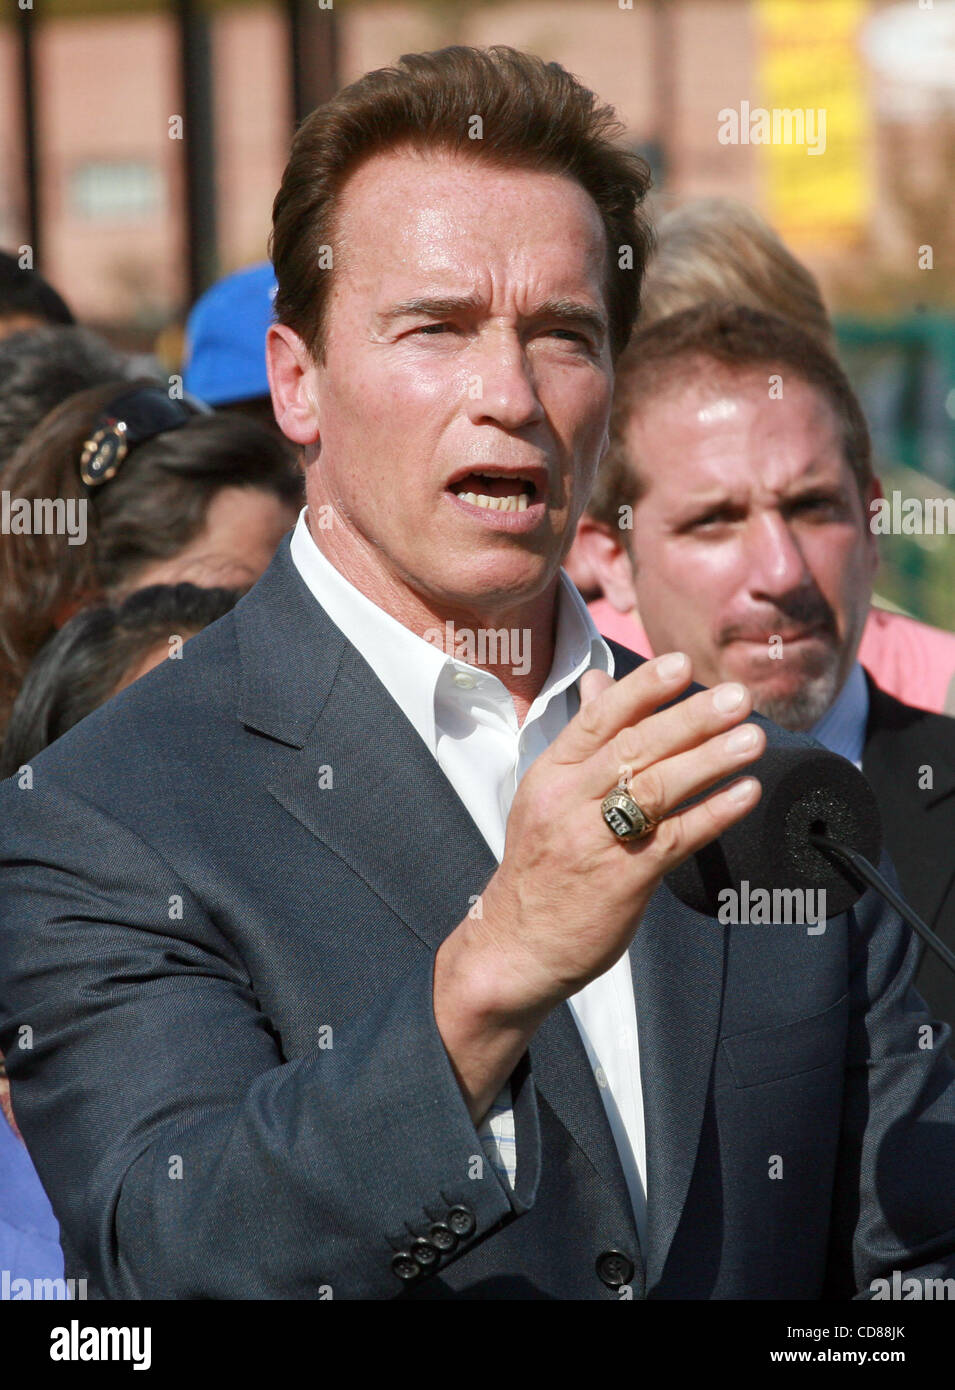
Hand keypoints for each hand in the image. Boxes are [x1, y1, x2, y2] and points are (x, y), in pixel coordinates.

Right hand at [469, 651, 764, 1011]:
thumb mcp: (545, 794)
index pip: (597, 720)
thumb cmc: (540, 865)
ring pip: (658, 788)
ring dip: (711, 759)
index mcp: (550, 775)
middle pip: (634, 748)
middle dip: (690, 717)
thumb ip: (582, 740)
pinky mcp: (623, 880)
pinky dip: (713, 813)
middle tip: (737, 696)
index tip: (680, 665)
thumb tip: (601, 682)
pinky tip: (745, 793)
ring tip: (753, 738)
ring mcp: (595, 840)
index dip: (641, 690)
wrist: (517, 946)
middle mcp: (569, 802)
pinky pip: (676, 839)